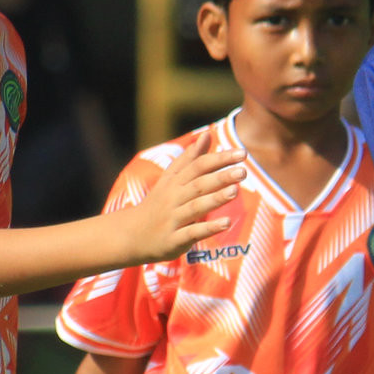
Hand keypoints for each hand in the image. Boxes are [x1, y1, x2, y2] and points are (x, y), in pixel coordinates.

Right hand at [121, 132, 246, 262]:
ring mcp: (172, 219)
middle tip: (243, 171)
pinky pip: (192, 233)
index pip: (198, 166)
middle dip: (220, 177)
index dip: (219, 159)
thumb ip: (190, 158)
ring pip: (195, 207)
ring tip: (235, 191)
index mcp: (174, 182)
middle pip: (198, 184)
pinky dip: (209, 228)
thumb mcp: (170, 179)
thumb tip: (207, 134)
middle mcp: (173, 198)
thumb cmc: (157, 204)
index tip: (242, 153)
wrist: (131, 235)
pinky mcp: (173, 240)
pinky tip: (227, 223)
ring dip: (215, 199)